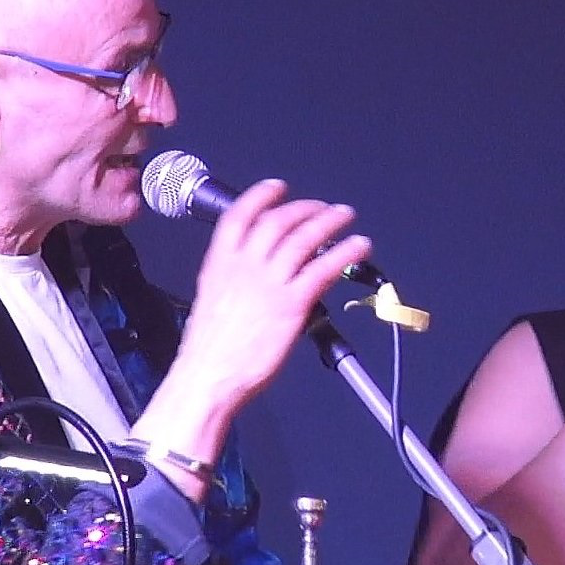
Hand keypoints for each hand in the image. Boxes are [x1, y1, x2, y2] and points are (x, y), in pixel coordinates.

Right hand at [164, 179, 370, 413]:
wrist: (207, 376)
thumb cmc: (209, 350)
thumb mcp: (212, 300)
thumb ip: (233, 280)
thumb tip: (255, 274)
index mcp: (219, 264)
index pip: (239, 216)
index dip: (261, 196)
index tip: (278, 188)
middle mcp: (244, 267)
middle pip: (278, 222)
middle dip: (304, 208)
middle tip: (323, 207)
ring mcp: (269, 283)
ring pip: (303, 238)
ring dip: (329, 222)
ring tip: (345, 217)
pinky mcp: (291, 304)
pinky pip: (323, 269)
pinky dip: (344, 253)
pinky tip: (357, 247)